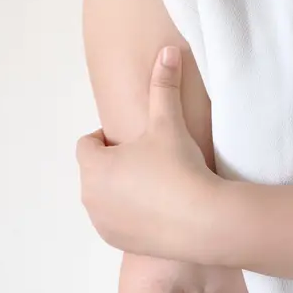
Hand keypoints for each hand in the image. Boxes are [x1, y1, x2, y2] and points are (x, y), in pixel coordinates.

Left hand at [76, 46, 220, 260]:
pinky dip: (128, 215)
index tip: (140, 143)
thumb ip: (163, 86)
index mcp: (92, 166)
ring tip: (156, 186)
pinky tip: (157, 210)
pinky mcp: (115, 242)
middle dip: (115, 164)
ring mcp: (100, 222)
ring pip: (104, 196)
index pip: (89, 143)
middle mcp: (88, 196)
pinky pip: (114, 221)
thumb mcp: (168, 123)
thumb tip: (168, 50)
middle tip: (151, 163)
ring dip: (120, 189)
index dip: (111, 139)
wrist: (204, 221)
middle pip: (95, 170)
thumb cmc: (180, 168)